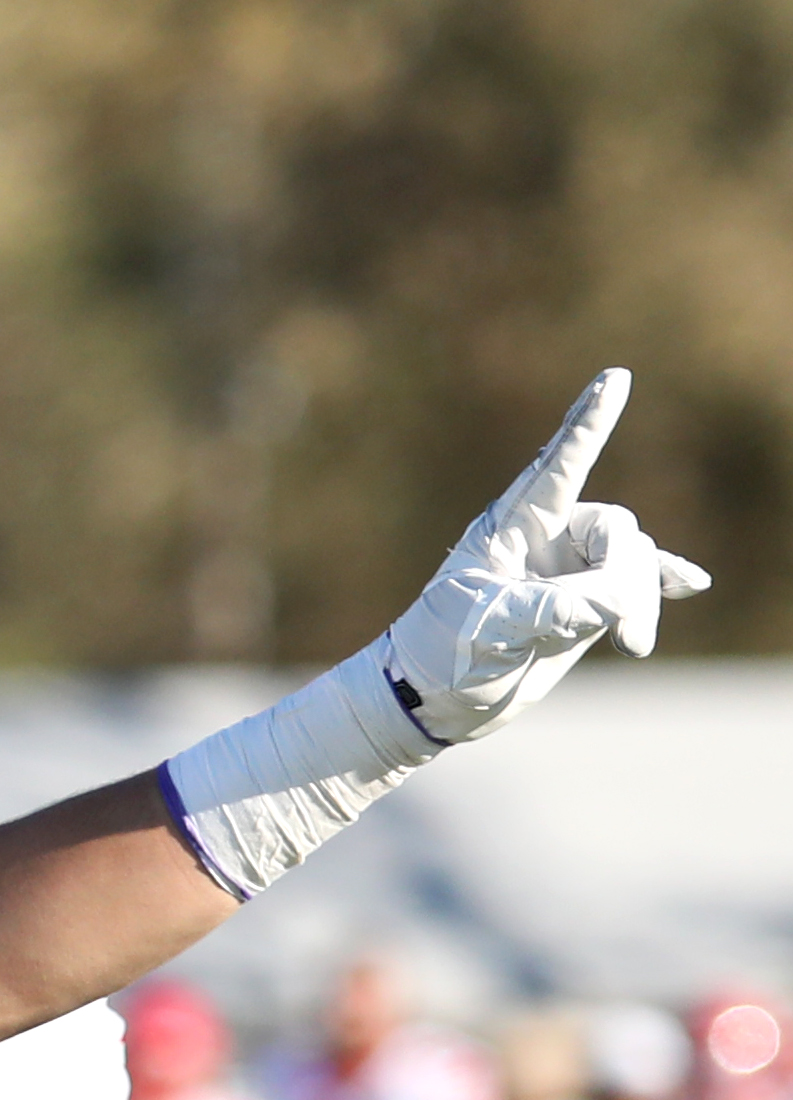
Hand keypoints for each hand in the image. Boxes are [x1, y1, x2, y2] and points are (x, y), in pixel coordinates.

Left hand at [382, 369, 711, 744]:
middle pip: (614, 529)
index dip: (587, 423)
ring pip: (631, 562)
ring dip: (640, 601)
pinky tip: (690, 585)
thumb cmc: (439, 654)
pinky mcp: (581, 604)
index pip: (558, 467)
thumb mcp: (488, 628)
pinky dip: (660, 584)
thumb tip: (619, 599)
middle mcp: (544, 541)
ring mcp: (566, 572)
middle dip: (625, 573)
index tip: (615, 378)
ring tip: (632, 644)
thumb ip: (552, 607)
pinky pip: (633, 584)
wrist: (430, 701)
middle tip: (617, 624)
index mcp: (511, 528)